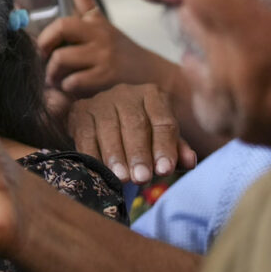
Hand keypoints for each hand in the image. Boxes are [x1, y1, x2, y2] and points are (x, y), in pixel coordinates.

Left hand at [37, 0, 170, 97]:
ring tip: (58, 79)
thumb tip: (45, 45)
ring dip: (53, 74)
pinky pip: (72, 81)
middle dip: (44, 44)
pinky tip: (76, 89)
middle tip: (44, 56)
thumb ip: (77, 36)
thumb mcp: (102, 38)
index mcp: (97, 22)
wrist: (152, 76)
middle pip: (60, 27)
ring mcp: (104, 52)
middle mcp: (100, 32)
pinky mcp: (108, 74)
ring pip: (61, 58)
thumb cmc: (118, 60)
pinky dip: (68, 88)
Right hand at [67, 83, 196, 183]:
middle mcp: (127, 93)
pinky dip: (92, 154)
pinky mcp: (80, 111)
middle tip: (142, 179)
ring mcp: (101, 100)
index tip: (164, 171)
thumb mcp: (160, 140)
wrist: (103, 121)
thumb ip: (176, 150)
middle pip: (135, 124)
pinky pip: (86, 134)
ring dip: (115, 156)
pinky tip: (99, 170)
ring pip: (109, 128)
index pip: (163, 122)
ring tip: (122, 179)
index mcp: (153, 95)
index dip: (164, 147)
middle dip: (139, 154)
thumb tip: (190, 162)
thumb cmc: (139, 134)